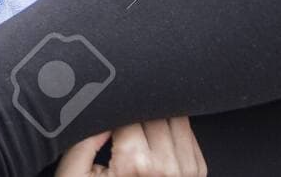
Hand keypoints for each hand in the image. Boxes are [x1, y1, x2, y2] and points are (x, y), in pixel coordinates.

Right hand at [56, 119, 207, 175]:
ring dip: (157, 118)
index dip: (118, 110)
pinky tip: (155, 142)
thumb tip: (103, 114)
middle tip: (124, 133)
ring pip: (175, 116)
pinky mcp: (197, 171)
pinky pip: (187, 131)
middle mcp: (163, 166)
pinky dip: (173, 128)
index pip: (130, 111)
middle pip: (155, 111)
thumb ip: (83, 143)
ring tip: (138, 138)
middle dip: (138, 113)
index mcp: (133, 164)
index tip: (112, 117)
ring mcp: (185, 170)